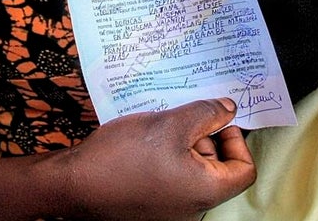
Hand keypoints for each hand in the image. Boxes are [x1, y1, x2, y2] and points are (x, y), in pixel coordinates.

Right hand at [55, 98, 254, 220]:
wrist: (73, 184)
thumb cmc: (124, 156)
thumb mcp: (171, 124)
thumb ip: (207, 114)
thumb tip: (229, 108)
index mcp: (206, 191)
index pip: (244, 169)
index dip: (236, 140)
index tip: (215, 120)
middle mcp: (192, 206)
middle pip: (217, 167)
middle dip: (205, 137)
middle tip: (183, 115)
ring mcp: (171, 208)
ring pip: (192, 169)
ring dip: (183, 142)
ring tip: (161, 124)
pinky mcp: (151, 204)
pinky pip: (171, 176)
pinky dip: (166, 154)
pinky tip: (146, 138)